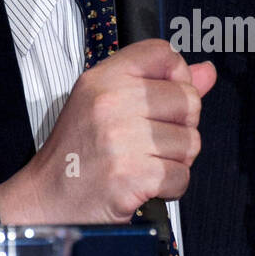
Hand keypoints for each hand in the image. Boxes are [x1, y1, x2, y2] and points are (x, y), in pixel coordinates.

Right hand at [0, 40, 215, 223]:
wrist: (46, 201)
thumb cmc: (79, 154)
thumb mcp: (108, 105)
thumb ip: (161, 85)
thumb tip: (207, 71)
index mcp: (104, 78)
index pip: (164, 54)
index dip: (178, 77)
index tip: (164, 101)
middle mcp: (111, 102)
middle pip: (188, 100)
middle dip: (180, 128)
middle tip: (150, 143)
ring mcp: (121, 138)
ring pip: (190, 142)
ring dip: (175, 161)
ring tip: (144, 165)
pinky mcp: (131, 175)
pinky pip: (182, 176)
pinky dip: (170, 188)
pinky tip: (144, 186)